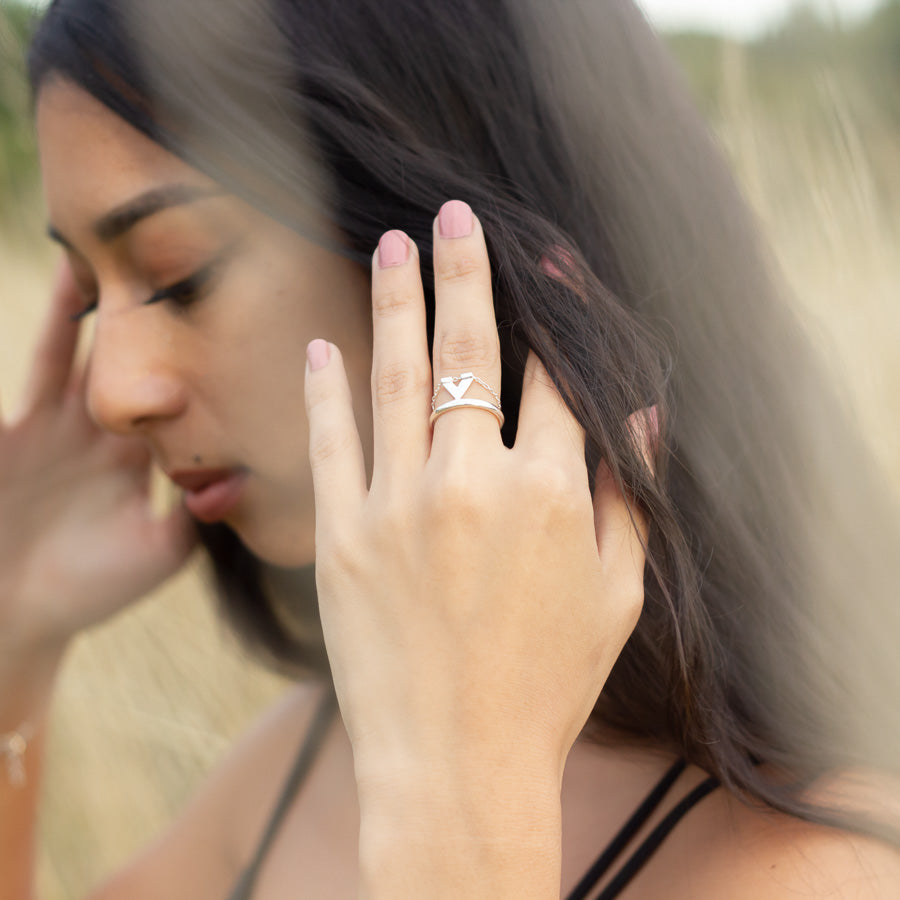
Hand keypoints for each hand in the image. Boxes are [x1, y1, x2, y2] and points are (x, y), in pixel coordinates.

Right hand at [0, 261, 195, 654]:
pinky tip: (54, 284)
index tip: (231, 315)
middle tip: (168, 253)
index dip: (198, 359)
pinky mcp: (12, 433)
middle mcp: (98, 429)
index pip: (173, 394)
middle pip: (122, 357)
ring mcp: (51, 425)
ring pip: (71, 350)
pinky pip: (30, 375)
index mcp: (138, 453)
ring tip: (99, 252)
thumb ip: (200, 512)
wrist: (17, 615)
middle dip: (139, 314)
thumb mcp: (162, 550)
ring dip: (82, 306)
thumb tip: (245, 477)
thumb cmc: (92, 590)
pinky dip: (39, 335)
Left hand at [305, 202, 651, 797]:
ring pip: (398, 375)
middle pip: (471, 351)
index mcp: (551, 494)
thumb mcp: (616, 592)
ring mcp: (399, 506)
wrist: (457, 763)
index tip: (544, 265)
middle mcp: (473, 483)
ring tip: (392, 243)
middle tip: (453, 214)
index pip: (554, 378)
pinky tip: (325, 341)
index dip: (553, 315)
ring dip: (397, 300)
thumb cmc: (548, 682)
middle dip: (466, 272)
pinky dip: (327, 387)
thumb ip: (631, 497)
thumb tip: (643, 414)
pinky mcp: (342, 536)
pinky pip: (331, 441)